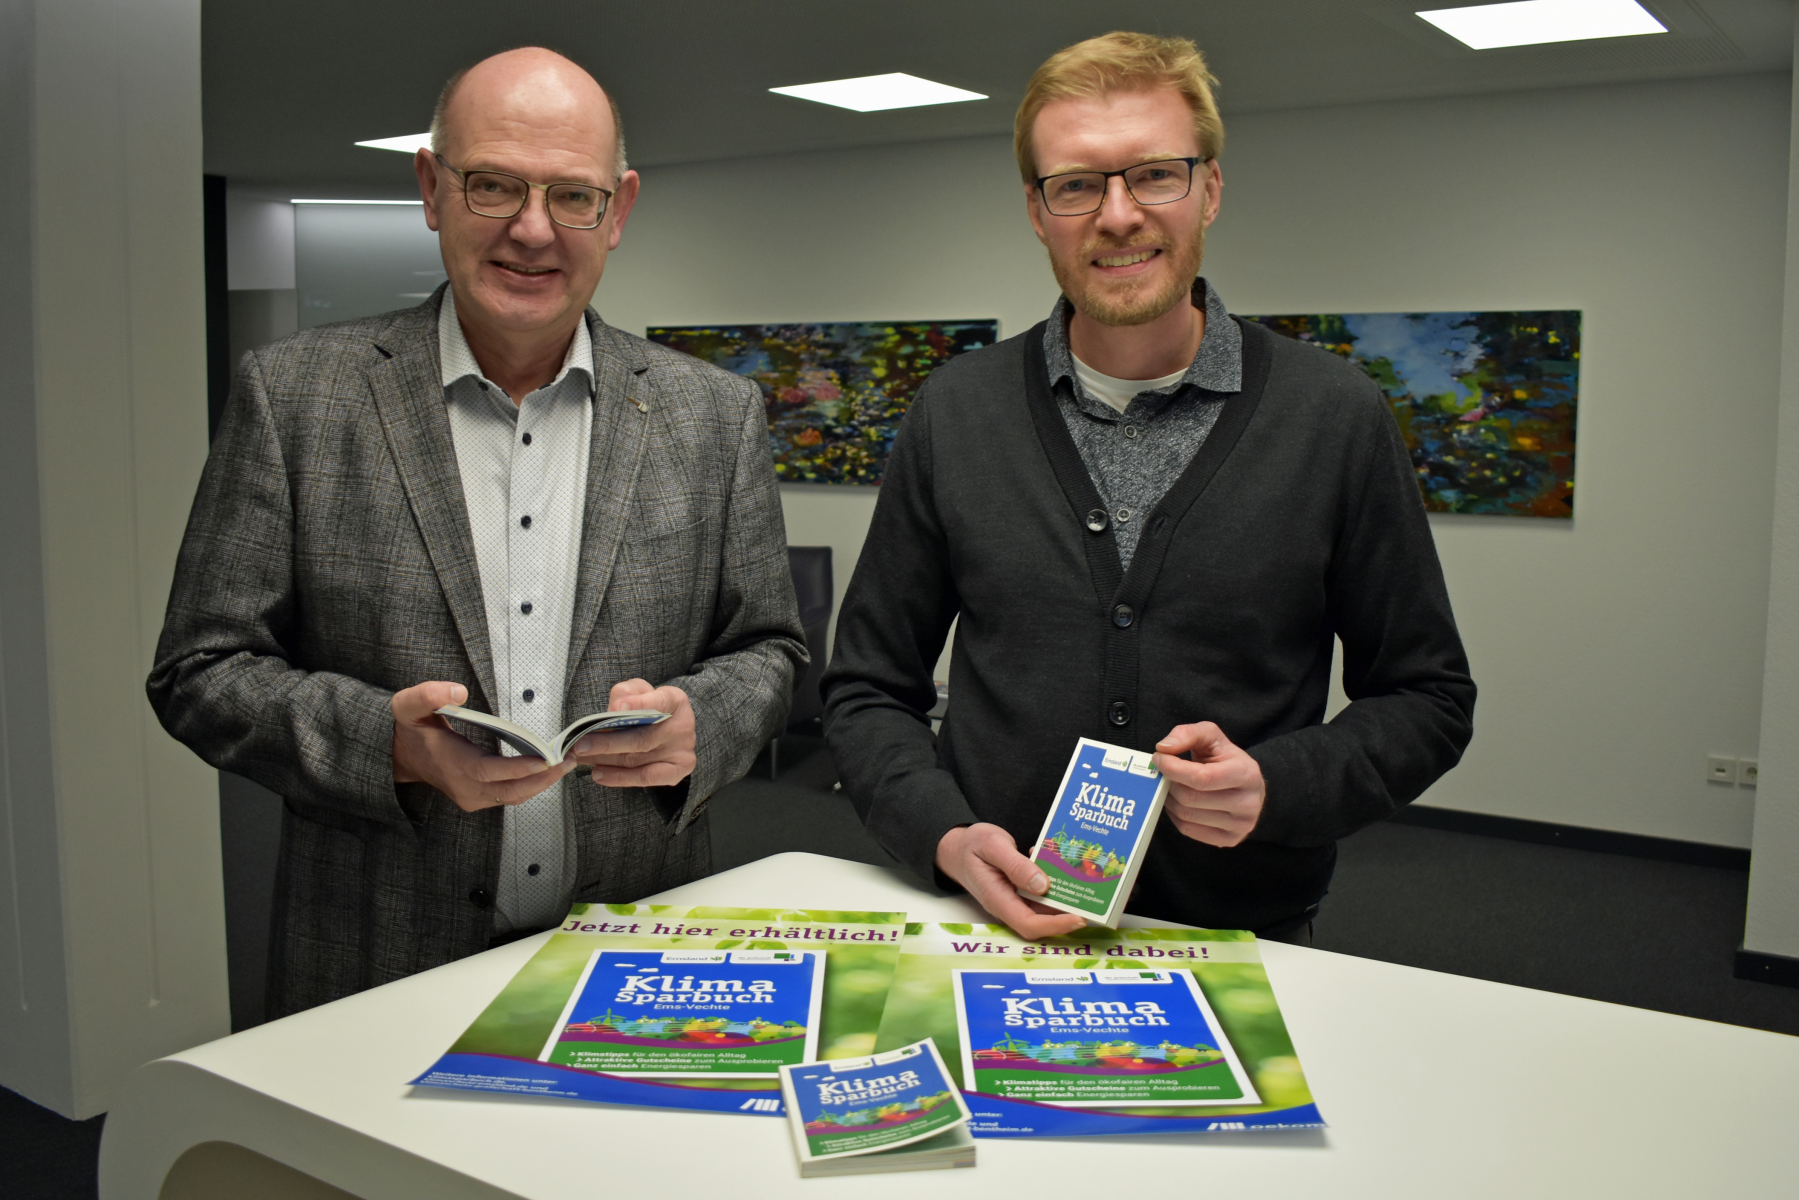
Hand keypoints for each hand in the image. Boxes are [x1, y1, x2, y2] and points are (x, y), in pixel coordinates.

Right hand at [391, 681, 572, 812]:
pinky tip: (548, 770)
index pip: (492, 772)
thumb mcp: (408, 706)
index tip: (548, 759)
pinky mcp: (477, 798)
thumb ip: (428, 694)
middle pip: (512, 790)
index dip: (521, 768)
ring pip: (514, 796)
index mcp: (455, 766)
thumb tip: (458, 691)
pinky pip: (510, 796)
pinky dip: (531, 785)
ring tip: (566, 764)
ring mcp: (472, 797)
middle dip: (544, 777)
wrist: (398, 756)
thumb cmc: (410, 729)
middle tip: (570, 760)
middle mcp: (466, 788)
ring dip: (542, 783)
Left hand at [567, 680, 696, 787]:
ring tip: (580, 758)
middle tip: (580, 745)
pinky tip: (598, 774)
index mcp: (675, 700)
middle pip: (642, 738)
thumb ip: (627, 693)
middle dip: (607, 742)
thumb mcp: (639, 691)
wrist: (671, 727)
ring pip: (637, 759)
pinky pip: (645, 777)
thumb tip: (616, 708)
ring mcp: (682, 750)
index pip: (659, 701)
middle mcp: (683, 726)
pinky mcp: (678, 770)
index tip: (616, 707)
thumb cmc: (650, 707)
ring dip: (605, 760)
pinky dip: (619, 778)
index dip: (639, 704)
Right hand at [935, 823, 1087, 940]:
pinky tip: (1068, 871)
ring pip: (1044, 909)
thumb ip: (1016, 865)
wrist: (956, 846)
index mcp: (998, 899)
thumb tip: (1042, 885)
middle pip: (1041, 921)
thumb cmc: (971, 845)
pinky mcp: (1020, 892)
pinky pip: (1041, 896)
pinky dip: (1057, 886)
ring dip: (1066, 900)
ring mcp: (1014, 900)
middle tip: (1096, 904)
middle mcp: (1008, 905)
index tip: (1079, 918)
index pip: (1029, 924)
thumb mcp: (993, 846)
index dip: (1056, 925)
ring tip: (1089, 886)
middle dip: (1069, 916)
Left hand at [1153, 721, 1265, 847]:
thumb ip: (1188, 734)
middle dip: (1170, 784)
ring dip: (1170, 799)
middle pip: (1191, 798)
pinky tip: (1179, 802)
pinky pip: (1188, 830)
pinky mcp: (1230, 840)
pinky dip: (1175, 815)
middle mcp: (1248, 803)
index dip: (1174, 769)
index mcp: (1247, 774)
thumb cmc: (1226, 759)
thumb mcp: (1211, 736)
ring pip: (1186, 815)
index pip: (1202, 778)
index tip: (1159, 759)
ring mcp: (1241, 825)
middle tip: (1164, 774)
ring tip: (1171, 787)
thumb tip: (1163, 748)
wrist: (1247, 785)